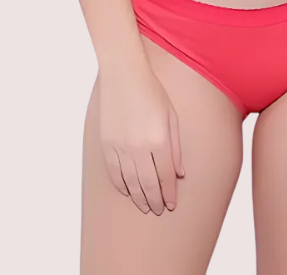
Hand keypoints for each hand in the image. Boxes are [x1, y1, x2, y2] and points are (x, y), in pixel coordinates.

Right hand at [98, 63, 184, 215]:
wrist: (123, 74)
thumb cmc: (152, 91)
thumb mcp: (171, 116)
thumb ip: (175, 147)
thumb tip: (179, 174)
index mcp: (159, 140)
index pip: (166, 177)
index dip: (169, 194)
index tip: (172, 205)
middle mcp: (139, 147)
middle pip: (148, 185)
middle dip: (155, 201)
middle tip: (159, 211)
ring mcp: (121, 147)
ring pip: (130, 183)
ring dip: (139, 198)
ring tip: (146, 207)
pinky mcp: (106, 144)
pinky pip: (114, 173)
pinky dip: (121, 186)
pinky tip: (127, 192)